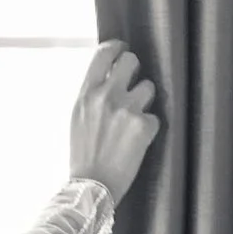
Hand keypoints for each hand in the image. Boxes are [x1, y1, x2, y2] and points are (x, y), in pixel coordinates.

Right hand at [70, 40, 162, 199]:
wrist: (91, 185)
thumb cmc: (83, 154)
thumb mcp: (78, 117)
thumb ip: (92, 94)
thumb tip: (110, 75)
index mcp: (86, 93)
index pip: (104, 54)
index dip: (118, 48)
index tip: (123, 50)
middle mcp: (105, 96)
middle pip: (131, 61)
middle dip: (135, 71)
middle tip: (133, 85)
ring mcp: (125, 109)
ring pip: (148, 87)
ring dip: (145, 101)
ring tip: (133, 120)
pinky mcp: (142, 125)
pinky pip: (154, 117)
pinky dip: (148, 128)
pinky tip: (136, 141)